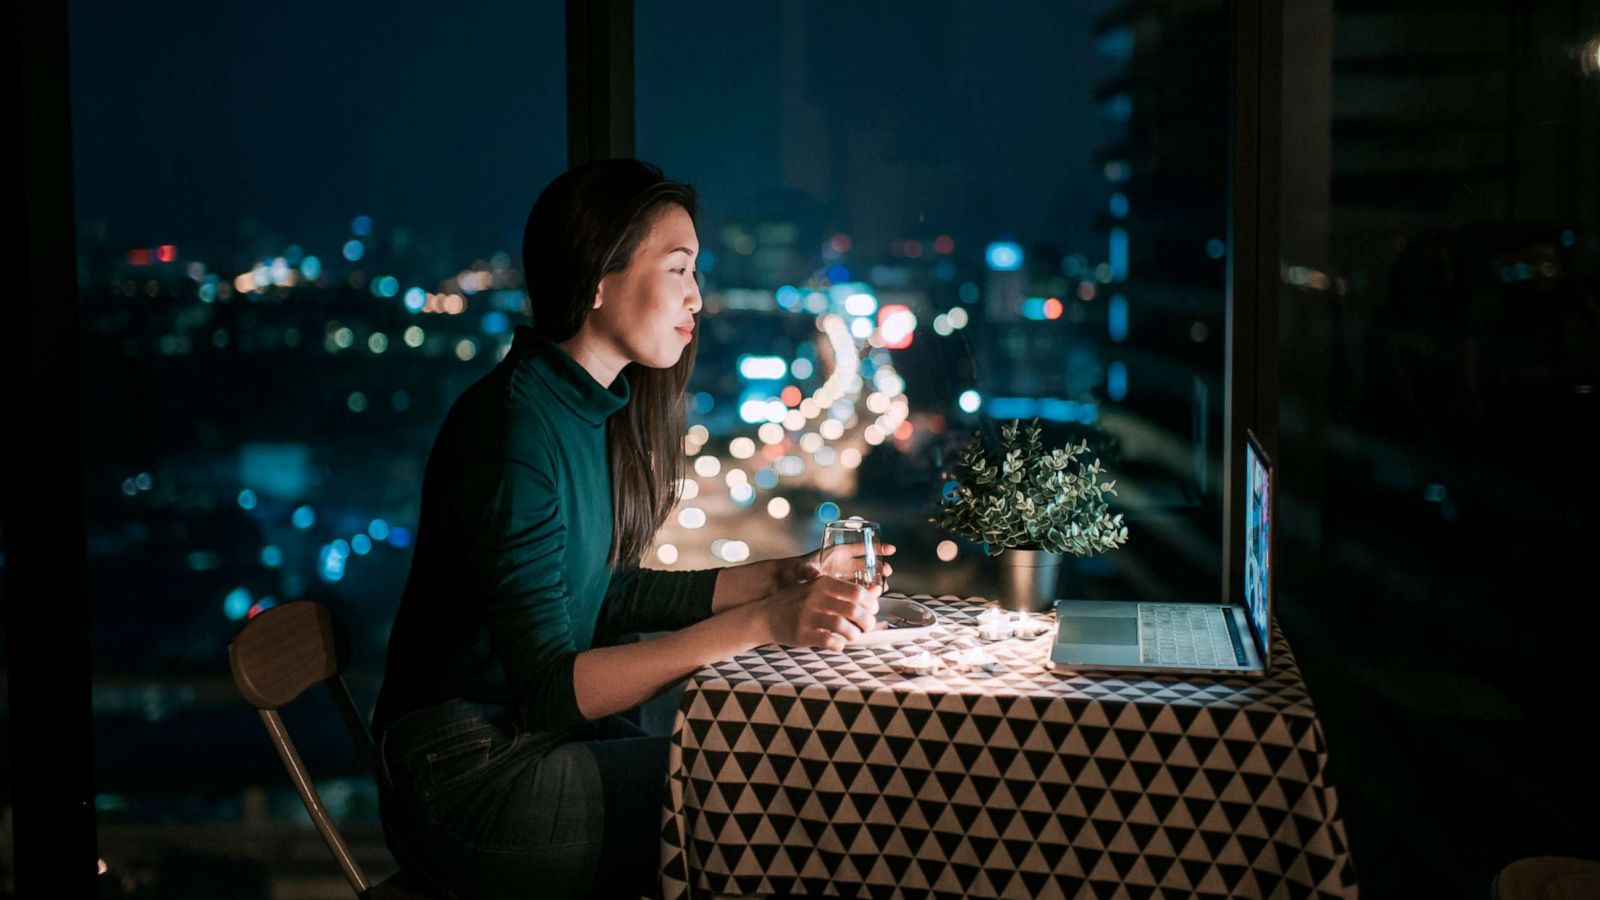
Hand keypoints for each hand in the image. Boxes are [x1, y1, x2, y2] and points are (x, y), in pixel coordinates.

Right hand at [760, 577, 882, 651]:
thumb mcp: (820, 590)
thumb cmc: (797, 603)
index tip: (873, 610)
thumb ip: (847, 590)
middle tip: (867, 627)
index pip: (856, 591)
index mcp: (823, 583)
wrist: (765, 615)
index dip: (871, 603)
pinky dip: (838, 645)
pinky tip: (838, 644)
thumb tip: (877, 591)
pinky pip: (828, 641)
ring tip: (852, 636)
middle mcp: (816, 597)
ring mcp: (808, 616)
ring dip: (853, 634)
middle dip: (866, 622)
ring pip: (843, 626)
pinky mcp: (802, 633)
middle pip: (853, 610)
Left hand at [774, 541, 896, 588]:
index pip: (858, 547)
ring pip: (863, 577)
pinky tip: (874, 597)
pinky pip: (855, 590)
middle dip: (878, 566)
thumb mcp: (800, 569)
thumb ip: (807, 571)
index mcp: (834, 553)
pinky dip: (865, 592)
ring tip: (884, 585)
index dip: (875, 547)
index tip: (891, 549)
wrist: (783, 587)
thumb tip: (813, 575)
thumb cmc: (791, 573)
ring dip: (874, 580)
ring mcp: (840, 577)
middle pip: (864, 563)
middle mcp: (840, 564)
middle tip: (888, 571)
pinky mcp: (838, 590)